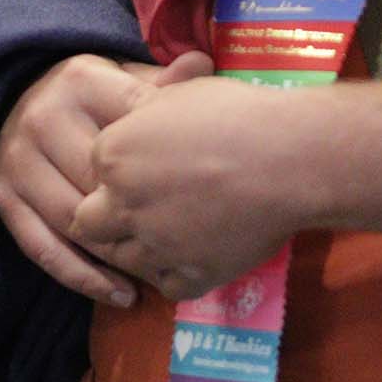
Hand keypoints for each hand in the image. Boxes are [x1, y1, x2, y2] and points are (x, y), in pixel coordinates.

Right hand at [0, 51, 210, 307]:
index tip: (203, 196)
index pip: (132, 130)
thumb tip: (200, 66)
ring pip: (73, 221)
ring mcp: (16, 158)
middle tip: (187, 250)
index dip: (169, 165)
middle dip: (143, 218)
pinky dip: (83, 277)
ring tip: (161, 277)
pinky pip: (42, 247)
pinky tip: (121, 294)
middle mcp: (42, 115)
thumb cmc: (98, 95)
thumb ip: (164, 84)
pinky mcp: (2, 195)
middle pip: (101, 182)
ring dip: (118, 257)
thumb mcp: (129, 79)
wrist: (23, 95)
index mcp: (80, 79)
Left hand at [71, 74, 320, 301]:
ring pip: (125, 260)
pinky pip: (167, 286)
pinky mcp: (190, 276)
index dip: (114, 171)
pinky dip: (178, 273)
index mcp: (114, 155)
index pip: (90, 172)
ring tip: (173, 230)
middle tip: (144, 206)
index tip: (142, 167)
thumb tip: (134, 111)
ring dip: (141, 248)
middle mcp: (124, 205)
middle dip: (108, 218)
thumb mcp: (181, 95)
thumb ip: (143, 109)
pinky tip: (195, 253)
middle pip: (89, 224)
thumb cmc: (238, 115)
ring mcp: (155, 246)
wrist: (292, 159)